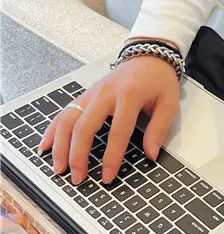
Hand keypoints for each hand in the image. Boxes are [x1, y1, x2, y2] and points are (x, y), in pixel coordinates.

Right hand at [37, 54, 179, 185]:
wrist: (149, 56)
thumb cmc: (158, 79)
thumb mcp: (169, 103)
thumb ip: (158, 130)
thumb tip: (151, 155)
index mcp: (130, 95)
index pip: (118, 131)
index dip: (111, 157)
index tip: (107, 176)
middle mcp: (107, 93)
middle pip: (84, 126)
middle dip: (78, 155)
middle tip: (78, 177)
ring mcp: (93, 93)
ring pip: (68, 119)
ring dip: (60, 146)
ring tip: (59, 168)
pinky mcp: (85, 94)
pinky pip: (64, 112)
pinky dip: (52, 130)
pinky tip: (46, 146)